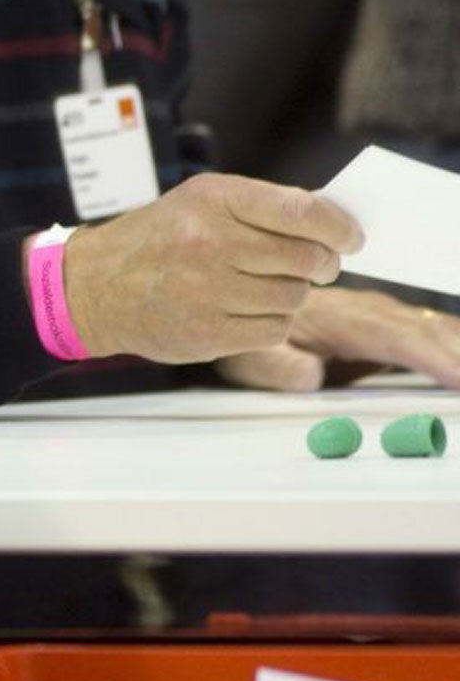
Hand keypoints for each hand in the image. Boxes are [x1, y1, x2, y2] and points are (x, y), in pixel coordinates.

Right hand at [62, 174, 363, 363]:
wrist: (92, 287)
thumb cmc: (156, 241)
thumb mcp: (198, 203)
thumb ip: (261, 210)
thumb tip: (335, 227)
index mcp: (211, 199)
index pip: (303, 212)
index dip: (340, 228)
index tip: (351, 238)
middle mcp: (209, 242)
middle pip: (308, 259)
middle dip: (322, 264)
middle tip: (314, 266)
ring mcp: (207, 290)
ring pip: (295, 297)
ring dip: (291, 293)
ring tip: (261, 286)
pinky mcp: (208, 332)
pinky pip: (275, 330)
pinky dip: (272, 322)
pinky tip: (246, 310)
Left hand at [217, 286, 459, 391]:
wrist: (243, 304)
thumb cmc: (249, 336)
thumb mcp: (251, 358)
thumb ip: (279, 367)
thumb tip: (311, 377)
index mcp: (341, 319)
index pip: (395, 337)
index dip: (430, 357)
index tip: (459, 377)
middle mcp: (368, 313)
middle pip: (426, 331)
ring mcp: (382, 318)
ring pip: (434, 330)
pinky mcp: (388, 327)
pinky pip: (431, 334)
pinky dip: (455, 346)